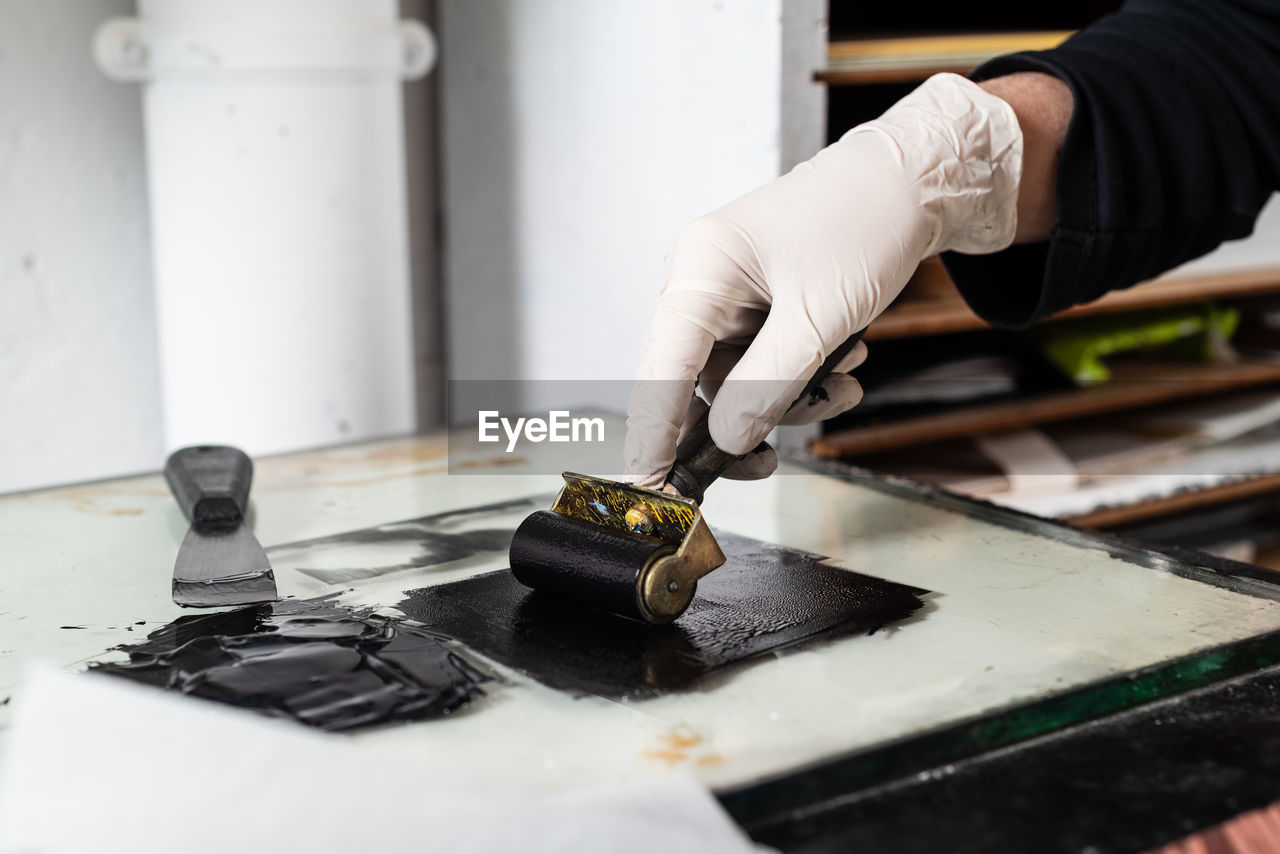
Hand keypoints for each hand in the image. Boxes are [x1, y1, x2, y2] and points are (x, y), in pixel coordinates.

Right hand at [624, 73, 1022, 488]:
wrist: (913, 183)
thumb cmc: (865, 222)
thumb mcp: (820, 317)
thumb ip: (767, 385)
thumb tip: (725, 440)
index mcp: (701, 268)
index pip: (659, 365)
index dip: (652, 431)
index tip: (650, 484)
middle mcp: (702, 281)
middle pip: (696, 382)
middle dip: (745, 418)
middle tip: (769, 462)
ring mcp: (728, 294)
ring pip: (736, 381)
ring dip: (789, 398)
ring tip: (844, 383)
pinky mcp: (756, 305)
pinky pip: (762, 365)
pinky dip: (801, 378)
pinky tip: (844, 363)